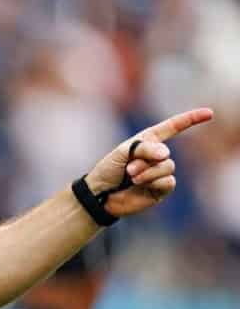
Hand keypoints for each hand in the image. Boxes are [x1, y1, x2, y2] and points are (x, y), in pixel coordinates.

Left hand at [83, 107, 213, 217]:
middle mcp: (157, 155)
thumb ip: (145, 148)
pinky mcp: (161, 189)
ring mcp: (160, 172)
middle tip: (128, 169)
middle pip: (165, 153)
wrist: (100, 195)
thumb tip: (166, 154)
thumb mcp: (123, 152)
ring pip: (167, 167)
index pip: (172, 127)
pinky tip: (140, 185)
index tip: (208, 113)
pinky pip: (168, 181)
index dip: (190, 119)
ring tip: (131, 177)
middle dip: (145, 160)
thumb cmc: (109, 170)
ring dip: (148, 172)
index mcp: (148, 141)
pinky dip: (154, 182)